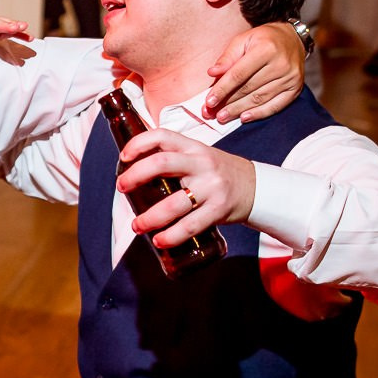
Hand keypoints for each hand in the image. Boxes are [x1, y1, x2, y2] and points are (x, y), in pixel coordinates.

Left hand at [115, 128, 255, 250]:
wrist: (255, 187)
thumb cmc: (218, 173)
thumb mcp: (199, 157)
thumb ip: (174, 160)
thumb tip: (134, 173)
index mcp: (193, 147)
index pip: (162, 136)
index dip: (138, 143)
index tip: (123, 157)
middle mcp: (201, 163)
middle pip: (162, 163)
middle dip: (135, 175)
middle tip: (121, 188)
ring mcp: (211, 187)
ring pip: (173, 202)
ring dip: (149, 217)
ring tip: (137, 226)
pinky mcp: (218, 209)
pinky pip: (190, 225)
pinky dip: (171, 236)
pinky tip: (159, 240)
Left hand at [204, 23, 304, 122]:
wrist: (293, 40)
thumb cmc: (263, 40)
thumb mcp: (243, 40)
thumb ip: (228, 57)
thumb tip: (212, 73)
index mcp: (266, 49)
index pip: (239, 74)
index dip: (222, 89)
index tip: (209, 101)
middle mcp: (281, 64)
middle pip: (249, 89)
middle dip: (228, 102)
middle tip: (211, 113)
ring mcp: (290, 78)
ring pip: (260, 99)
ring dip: (238, 110)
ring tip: (222, 117)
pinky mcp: (295, 89)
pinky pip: (275, 106)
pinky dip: (259, 114)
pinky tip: (243, 118)